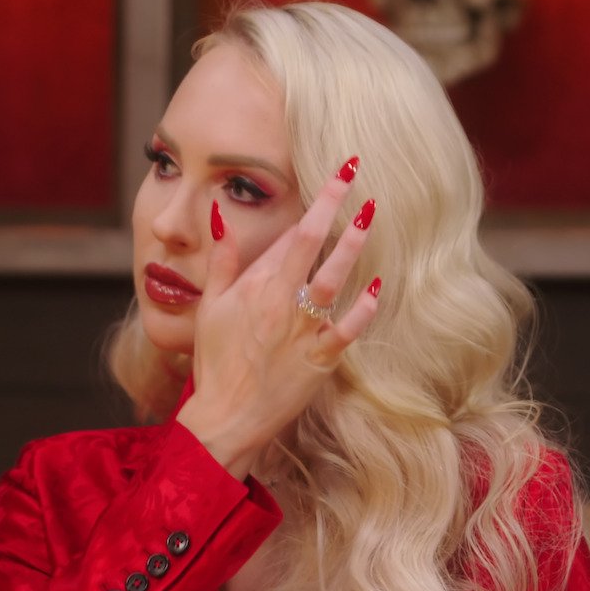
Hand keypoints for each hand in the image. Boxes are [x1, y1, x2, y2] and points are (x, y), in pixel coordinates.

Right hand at [175, 158, 379, 479]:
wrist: (224, 417)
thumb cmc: (215, 363)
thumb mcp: (210, 307)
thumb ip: (222, 261)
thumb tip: (220, 214)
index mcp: (254, 286)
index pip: (289, 234)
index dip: (314, 203)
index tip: (335, 178)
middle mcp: (280, 301)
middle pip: (310, 242)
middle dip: (332, 203)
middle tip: (353, 173)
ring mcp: (301, 330)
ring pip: (332, 278)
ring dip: (352, 244)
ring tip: (371, 213)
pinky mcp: (319, 359)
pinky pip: (346, 329)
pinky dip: (363, 309)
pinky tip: (379, 287)